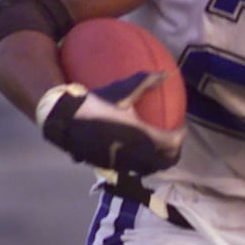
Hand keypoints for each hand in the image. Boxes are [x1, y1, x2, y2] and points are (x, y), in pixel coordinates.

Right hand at [36, 73, 183, 175]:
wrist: (64, 118)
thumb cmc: (95, 101)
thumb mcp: (121, 91)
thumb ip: (146, 82)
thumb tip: (166, 73)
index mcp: (141, 135)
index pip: (172, 142)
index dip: (180, 136)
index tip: (180, 127)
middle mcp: (135, 153)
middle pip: (165, 161)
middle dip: (173, 152)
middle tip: (174, 141)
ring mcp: (123, 163)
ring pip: (150, 169)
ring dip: (158, 161)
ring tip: (158, 149)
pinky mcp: (110, 167)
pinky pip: (133, 170)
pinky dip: (141, 165)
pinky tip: (137, 154)